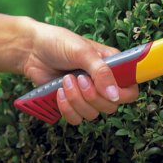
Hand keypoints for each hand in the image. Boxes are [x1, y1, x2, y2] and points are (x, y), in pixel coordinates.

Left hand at [21, 18, 138, 123]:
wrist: (31, 49)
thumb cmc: (59, 43)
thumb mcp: (83, 52)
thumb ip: (101, 72)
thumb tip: (114, 95)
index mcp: (113, 68)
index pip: (131, 90)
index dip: (122, 95)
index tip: (108, 90)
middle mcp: (103, 84)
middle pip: (112, 106)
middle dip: (93, 96)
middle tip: (80, 79)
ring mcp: (88, 96)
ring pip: (93, 114)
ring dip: (76, 100)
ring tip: (65, 81)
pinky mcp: (72, 104)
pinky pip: (77, 119)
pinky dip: (66, 108)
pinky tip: (59, 92)